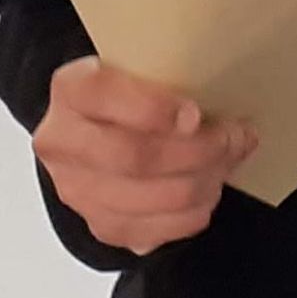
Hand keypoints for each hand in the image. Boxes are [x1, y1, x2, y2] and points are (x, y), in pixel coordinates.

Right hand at [34, 58, 257, 255]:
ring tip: (227, 163)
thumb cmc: (127, 92)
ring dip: (203, 183)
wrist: (92, 127)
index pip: (104, 96)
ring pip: (149, 199)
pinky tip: (207, 192)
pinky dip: (190, 215)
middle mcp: (63, 142)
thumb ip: (169, 74)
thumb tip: (225, 99)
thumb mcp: (137, 65)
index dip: (154, 109)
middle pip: (135, 157)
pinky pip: (151, 232)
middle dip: (199, 151)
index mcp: (71, 90)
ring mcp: (76, 189)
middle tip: (234, 138)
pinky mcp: (97, 224)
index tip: (196, 114)